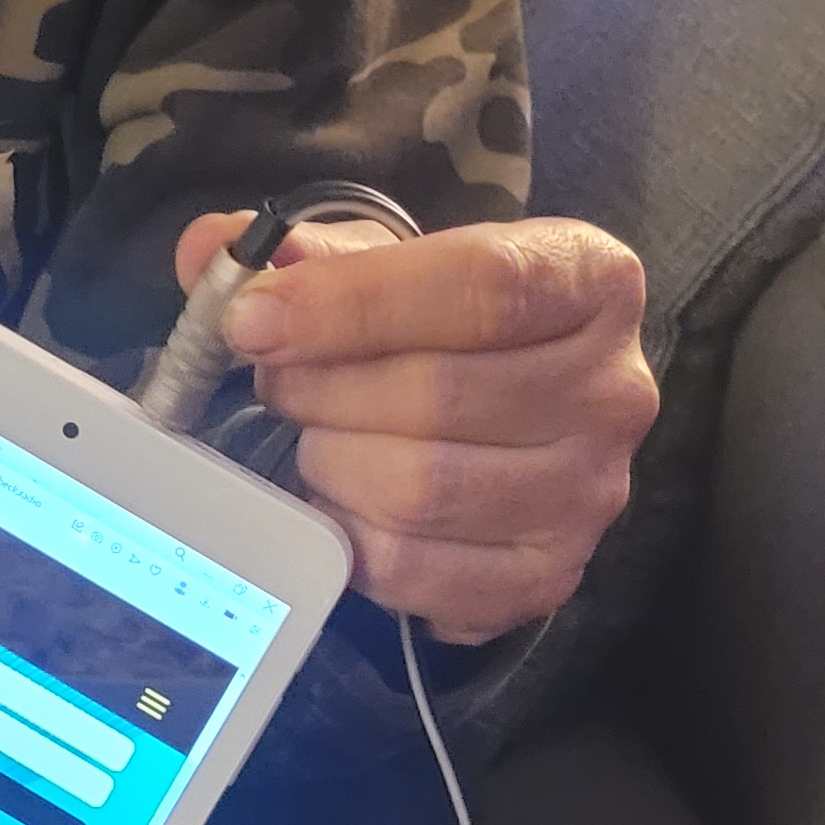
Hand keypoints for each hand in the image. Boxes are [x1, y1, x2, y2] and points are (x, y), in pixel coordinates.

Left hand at [178, 210, 655, 644]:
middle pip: (439, 396)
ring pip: (421, 490)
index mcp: (591, 280)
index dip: (351, 304)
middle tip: (278, 382)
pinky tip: (342, 505)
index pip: (481, 287)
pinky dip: (353, 540)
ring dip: (332, 464)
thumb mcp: (392, 260)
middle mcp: (614, 389)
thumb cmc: (446, 323)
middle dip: (322, 390)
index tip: (255, 320)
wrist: (518, 407)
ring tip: (316, 438)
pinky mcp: (549, 575)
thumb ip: (305, 250)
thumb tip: (210, 253)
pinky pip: (417, 572)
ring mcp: (590, 494)